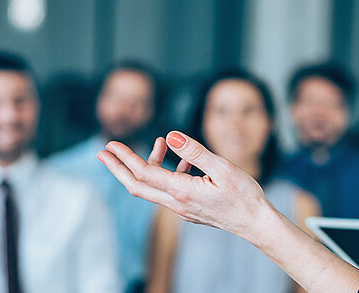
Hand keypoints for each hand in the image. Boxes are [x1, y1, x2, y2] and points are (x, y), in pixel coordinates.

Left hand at [97, 131, 273, 239]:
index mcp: (182, 191)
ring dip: (149, 164)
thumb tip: (169, 135)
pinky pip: (169, 190)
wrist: (256, 224)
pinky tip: (185, 160)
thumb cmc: (245, 195)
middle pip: (137, 185)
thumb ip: (195, 151)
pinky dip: (168, 172)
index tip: (110, 145)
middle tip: (102, 152)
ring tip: (159, 142)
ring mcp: (181, 208)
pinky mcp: (188, 209)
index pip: (144, 172)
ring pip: (153, 187)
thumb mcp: (223, 167)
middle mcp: (176, 203)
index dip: (125, 157)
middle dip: (118, 168)